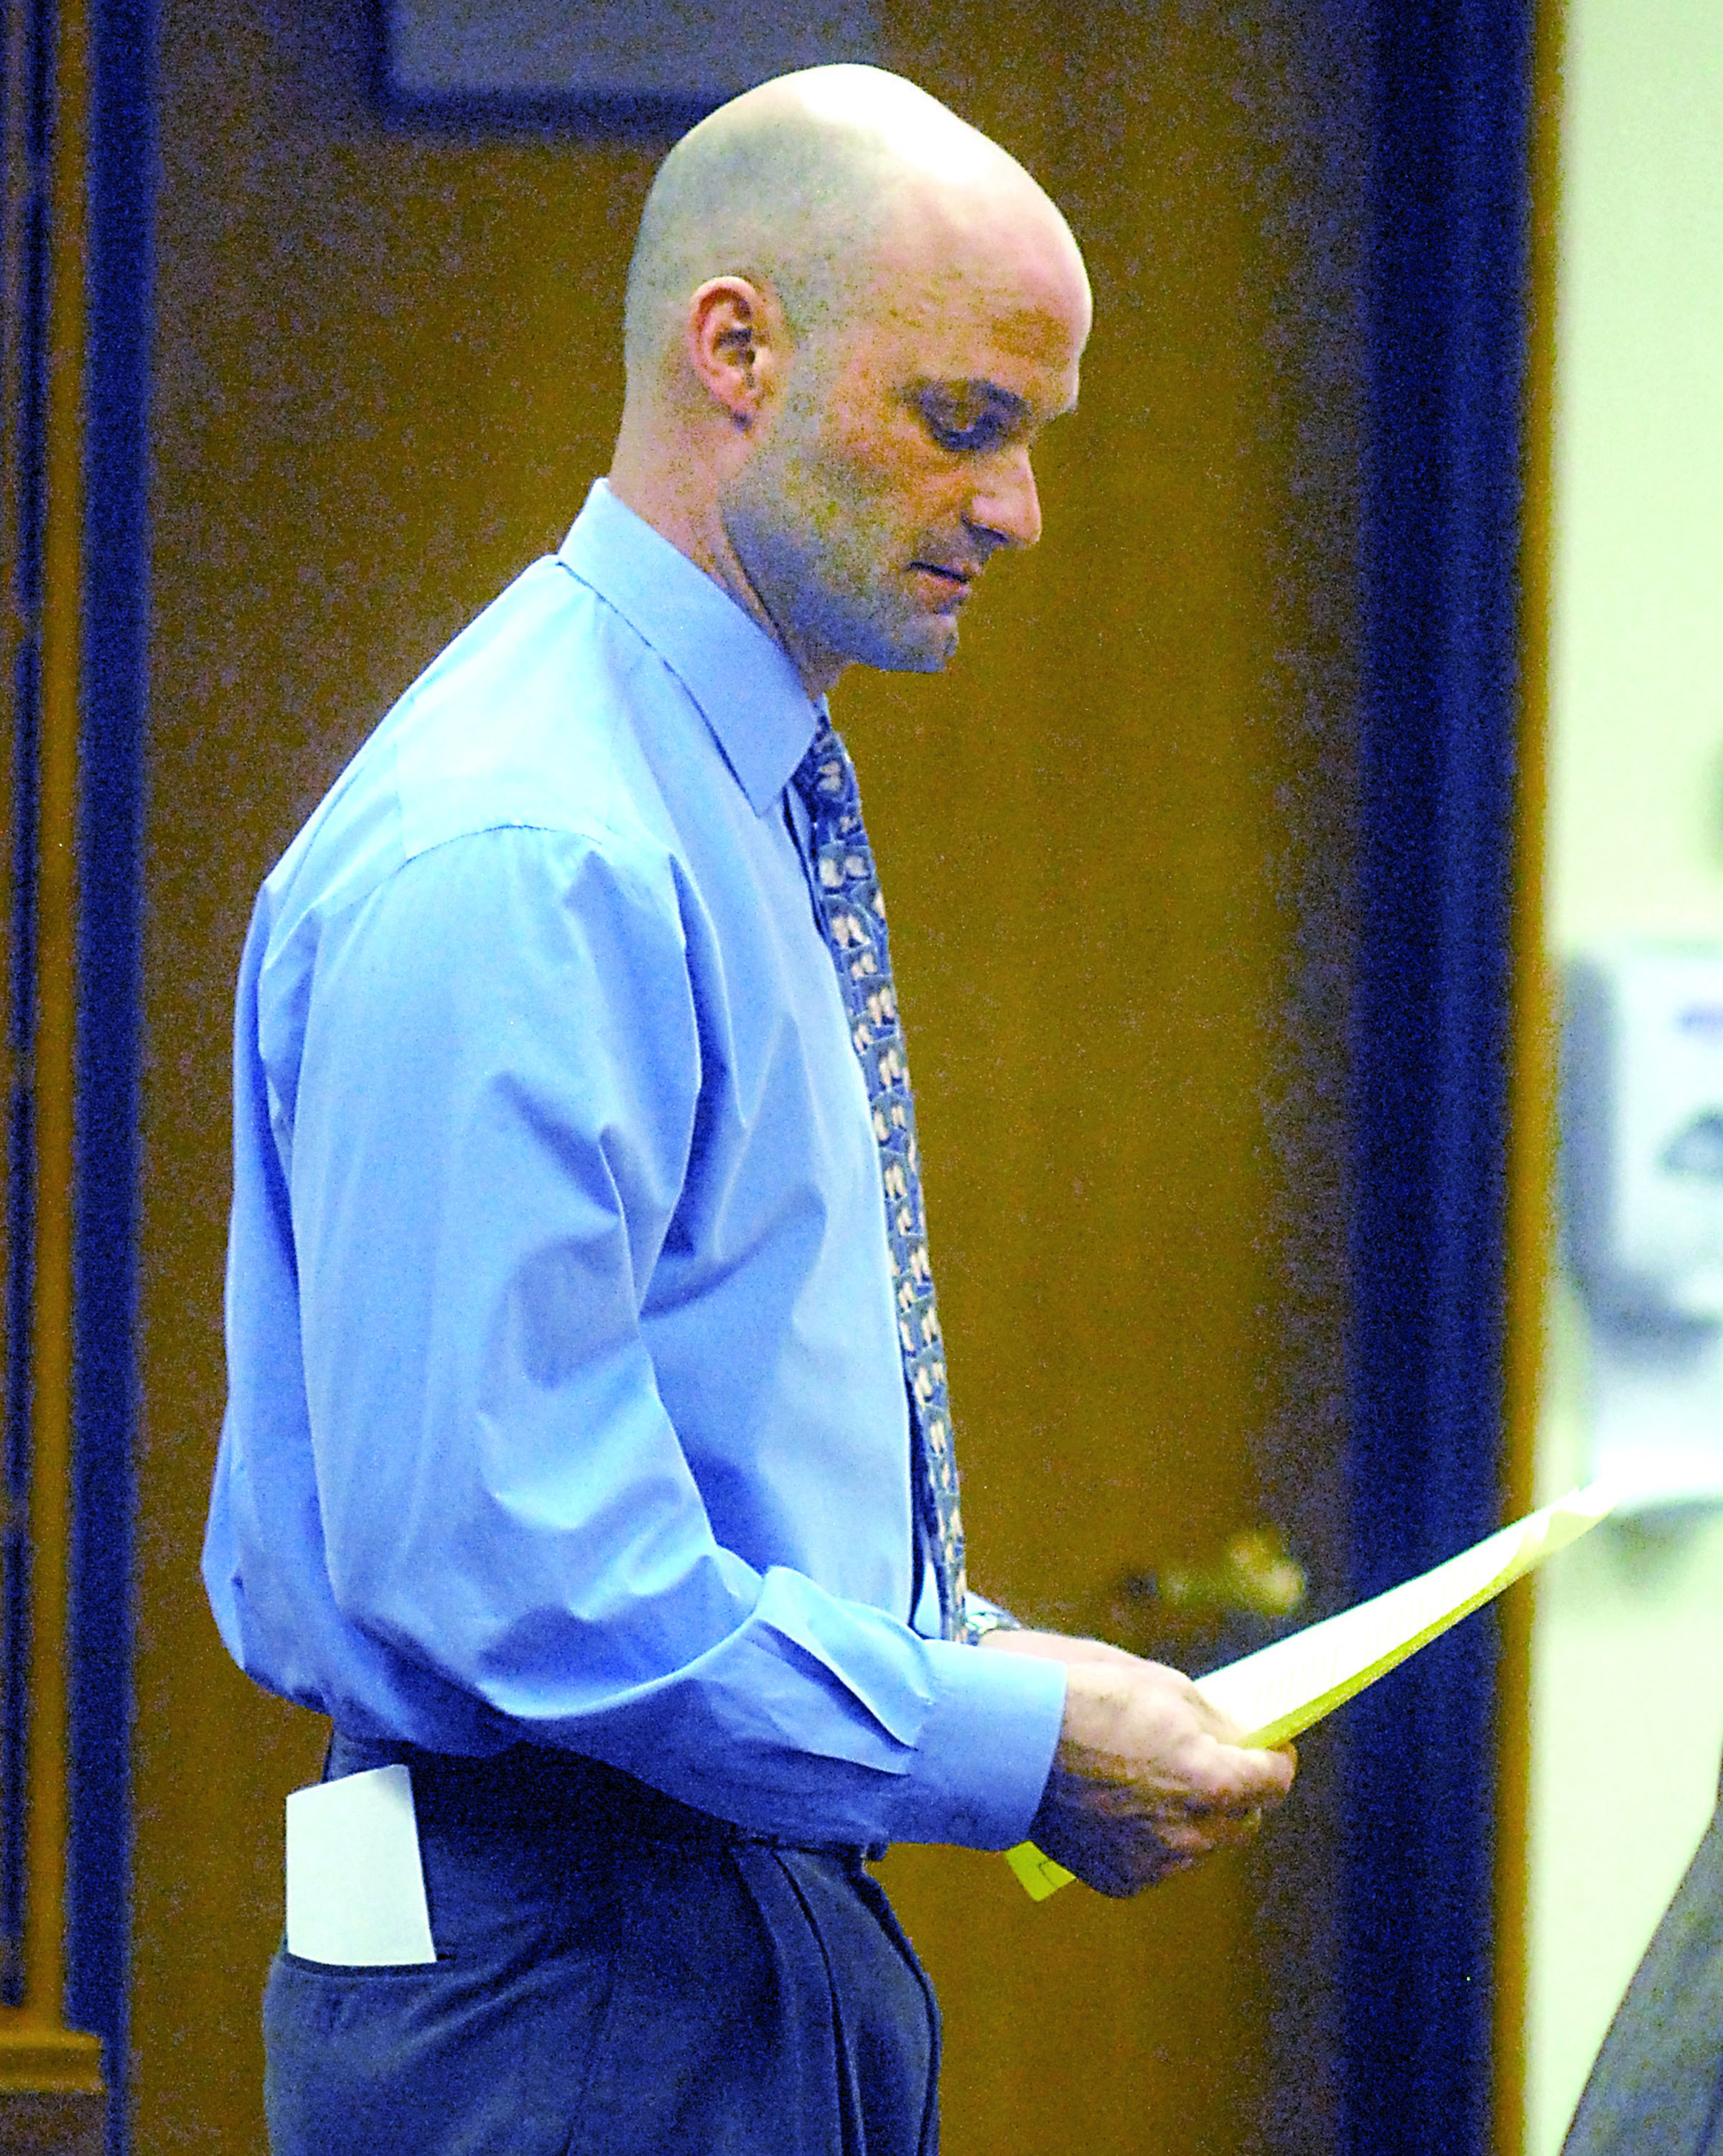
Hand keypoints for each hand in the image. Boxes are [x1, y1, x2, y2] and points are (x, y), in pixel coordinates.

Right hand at [979, 1628, 1295, 1897]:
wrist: (1004, 1733)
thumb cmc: (1081, 1694)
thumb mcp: (1162, 1685)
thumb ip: (1212, 1722)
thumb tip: (1239, 1739)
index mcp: (1208, 1779)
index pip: (1274, 1780)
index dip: (1273, 1758)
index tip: (1267, 1746)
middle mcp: (1189, 1831)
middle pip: (1243, 1820)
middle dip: (1236, 1791)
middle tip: (1213, 1760)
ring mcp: (1153, 1861)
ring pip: (1202, 1845)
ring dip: (1195, 1816)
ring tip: (1156, 1780)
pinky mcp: (1119, 1879)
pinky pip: (1159, 1862)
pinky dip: (1154, 1838)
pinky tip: (1124, 1805)